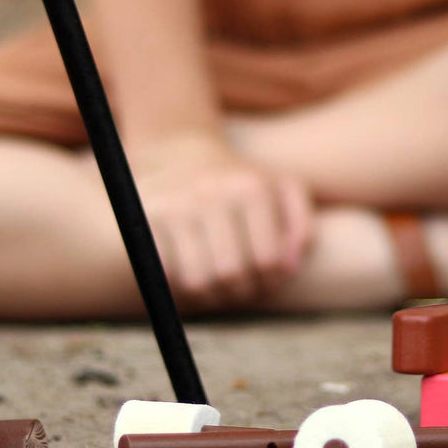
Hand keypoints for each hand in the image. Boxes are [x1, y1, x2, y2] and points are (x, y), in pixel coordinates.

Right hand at [129, 131, 314, 310]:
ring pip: (197, 280)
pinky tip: (186, 278)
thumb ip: (301, 225)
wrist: (180, 151)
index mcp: (251, 188)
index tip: (263, 281)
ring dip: (208, 296)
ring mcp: (176, 205)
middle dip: (238, 293)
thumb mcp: (281, 188)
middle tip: (238, 290)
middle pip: (232, 274)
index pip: (268, 261)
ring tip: (215, 288)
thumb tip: (291, 268)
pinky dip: (175, 286)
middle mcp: (212, 194)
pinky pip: (163, 272)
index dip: (269, 282)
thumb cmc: (238, 180)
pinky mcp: (146, 216)